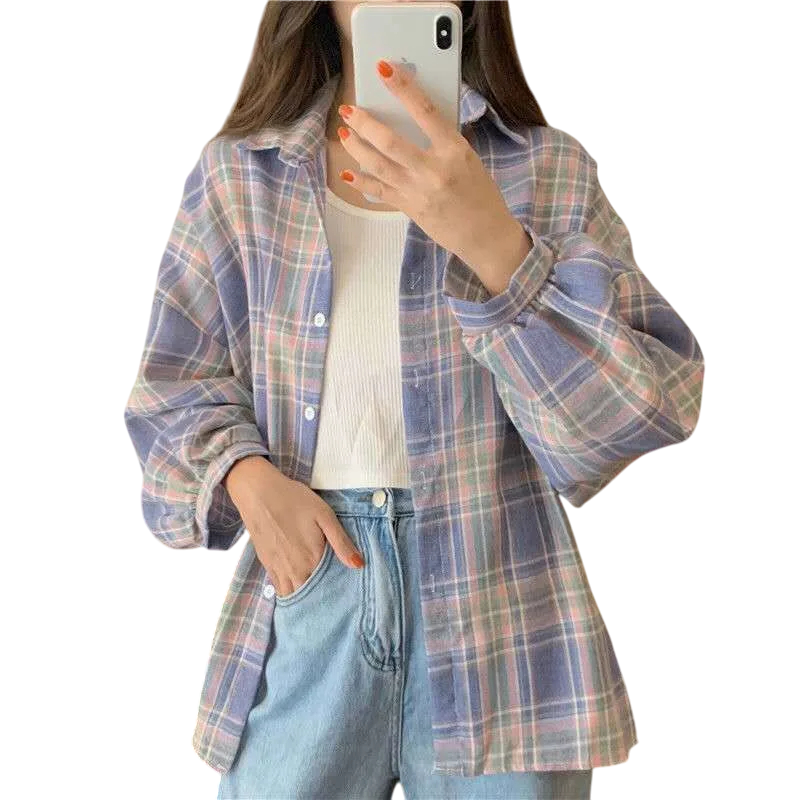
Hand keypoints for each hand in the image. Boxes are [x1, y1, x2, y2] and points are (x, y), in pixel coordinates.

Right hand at [224, 456, 364, 595]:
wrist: (258, 493)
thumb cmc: (294, 500)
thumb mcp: (324, 515)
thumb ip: (341, 542)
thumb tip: (359, 565)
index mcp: (312, 559)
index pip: (327, 588)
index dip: (336, 592)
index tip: (344, 593)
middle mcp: (294, 570)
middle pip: (309, 596)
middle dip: (319, 599)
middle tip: (331, 597)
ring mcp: (278, 569)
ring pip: (292, 595)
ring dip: (302, 598)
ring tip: (314, 596)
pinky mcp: (266, 564)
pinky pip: (278, 587)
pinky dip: (288, 591)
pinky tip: (296, 585)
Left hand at [336, 58, 532, 296]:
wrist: (485, 235)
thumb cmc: (480, 194)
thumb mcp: (469, 159)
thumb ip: (443, 141)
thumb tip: (414, 117)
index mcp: (454, 151)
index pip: (425, 111)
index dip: (403, 88)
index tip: (385, 70)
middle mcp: (434, 170)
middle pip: (390, 141)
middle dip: (365, 123)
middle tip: (349, 109)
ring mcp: (418, 191)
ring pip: (378, 165)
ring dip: (357, 148)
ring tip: (344, 134)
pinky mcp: (409, 208)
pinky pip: (379, 191)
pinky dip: (361, 181)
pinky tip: (348, 173)